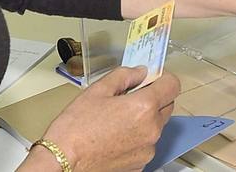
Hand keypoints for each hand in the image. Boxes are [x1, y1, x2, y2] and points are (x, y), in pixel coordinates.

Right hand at [35, 66, 178, 171]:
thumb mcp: (97, 91)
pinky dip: (136, 139)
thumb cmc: (74, 129)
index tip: (152, 78)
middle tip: (129, 99)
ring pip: (155, 127)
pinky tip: (115, 138)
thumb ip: (124, 76)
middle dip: (153, 99)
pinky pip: (144, 145)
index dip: (163, 78)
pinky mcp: (139, 165)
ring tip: (116, 122)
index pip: (173, 85)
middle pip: (166, 106)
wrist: (62, 163)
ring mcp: (147, 150)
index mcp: (144, 108)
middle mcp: (151, 130)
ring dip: (144, 121)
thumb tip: (140, 72)